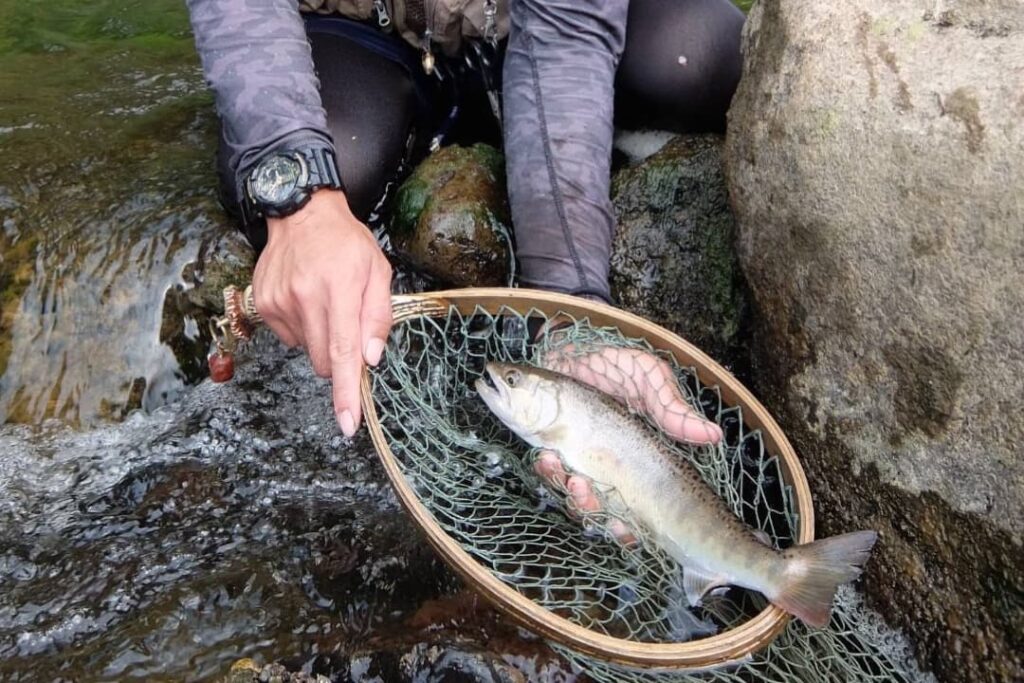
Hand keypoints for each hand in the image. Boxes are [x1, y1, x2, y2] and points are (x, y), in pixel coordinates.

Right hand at [252, 189, 392, 435]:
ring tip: (323, 301)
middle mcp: (305, 297)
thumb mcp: (378, 271)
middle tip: (345, 324)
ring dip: (318, 337)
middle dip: (338, 358)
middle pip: (323, 361)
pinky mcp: (263, 304)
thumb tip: (370, 359)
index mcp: (340, 289)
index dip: (346, 392)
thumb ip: (378, 316)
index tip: (348, 423)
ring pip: (305, 350)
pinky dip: (301, 326)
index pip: (343, 352)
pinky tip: (305, 298)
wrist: (301, 212)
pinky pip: (288, 336)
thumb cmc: (347, 243)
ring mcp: (279, 302)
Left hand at [534, 339, 723, 543]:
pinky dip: (546, 470)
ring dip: (565, 491)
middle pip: (600, 513)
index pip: (635, 511)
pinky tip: (546, 456)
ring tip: (560, 468)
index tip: (624, 528)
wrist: (571, 339)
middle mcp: (606, 467)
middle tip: (583, 490)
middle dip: (591, 511)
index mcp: (636, 460)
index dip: (629, 531)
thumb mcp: (649, 380)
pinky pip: (547, 473)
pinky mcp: (549, 445)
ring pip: (571, 497)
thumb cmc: (616, 360)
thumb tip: (714, 435)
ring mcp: (576, 458)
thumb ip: (673, 411)